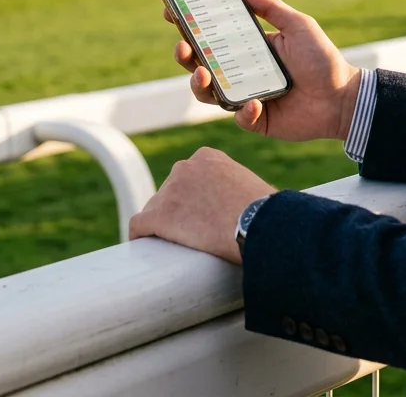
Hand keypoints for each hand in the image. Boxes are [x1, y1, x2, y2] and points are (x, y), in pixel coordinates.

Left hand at [128, 147, 275, 264]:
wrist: (258, 224)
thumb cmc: (266, 211)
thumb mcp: (251, 186)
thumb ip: (239, 189)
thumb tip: (248, 207)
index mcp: (207, 158)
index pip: (188, 178)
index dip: (191, 199)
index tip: (199, 216)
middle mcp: (184, 168)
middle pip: (170, 193)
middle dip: (178, 212)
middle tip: (192, 235)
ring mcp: (169, 191)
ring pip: (155, 210)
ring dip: (163, 227)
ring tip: (176, 247)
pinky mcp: (159, 215)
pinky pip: (139, 225)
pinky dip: (139, 236)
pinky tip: (143, 247)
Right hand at [165, 0, 360, 141]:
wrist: (342, 98)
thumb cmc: (322, 59)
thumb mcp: (298, 25)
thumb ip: (271, 7)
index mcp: (246, 47)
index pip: (209, 35)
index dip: (188, 25)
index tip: (171, 11)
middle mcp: (239, 71)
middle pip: (199, 64)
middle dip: (184, 55)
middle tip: (181, 46)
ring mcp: (244, 96)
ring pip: (208, 93)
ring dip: (199, 84)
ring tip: (203, 74)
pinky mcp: (255, 119)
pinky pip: (239, 117)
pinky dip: (244, 111)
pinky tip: (255, 104)